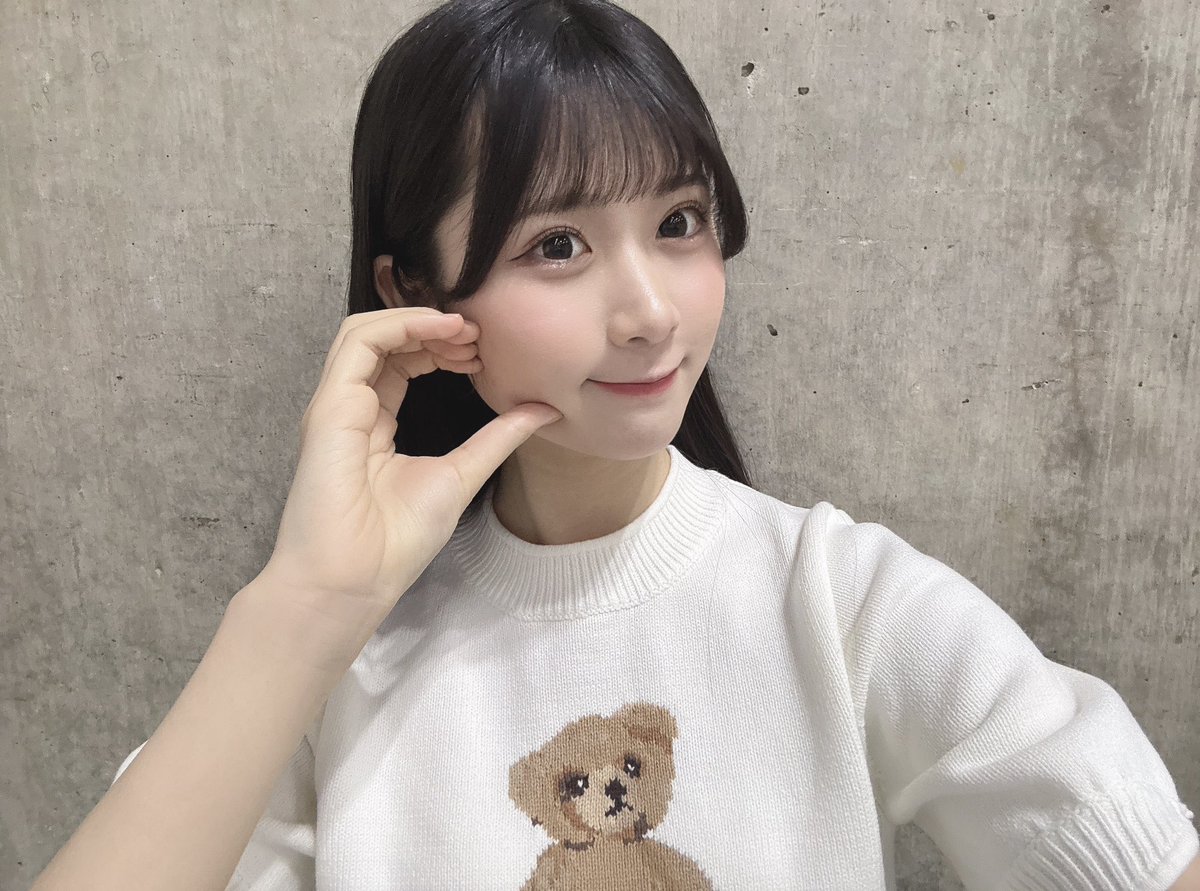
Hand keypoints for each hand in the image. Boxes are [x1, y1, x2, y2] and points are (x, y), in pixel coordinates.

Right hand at [260, 306, 560, 621]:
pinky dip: (399, 325)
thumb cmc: (397, 541)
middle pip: (385, 343)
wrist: (355, 580)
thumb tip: (544, 410)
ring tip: (464, 329)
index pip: (400, 364)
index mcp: (374, 426)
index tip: (482, 352)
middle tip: (480, 335)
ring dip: (417, 320)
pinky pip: (358, 344)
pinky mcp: (329, 407)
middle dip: (433, 329)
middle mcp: (351, 409)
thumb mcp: (463, 474)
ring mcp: (336, 406)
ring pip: (366, 333)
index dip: (440, 347)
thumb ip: (497, 438)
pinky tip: (440, 330)